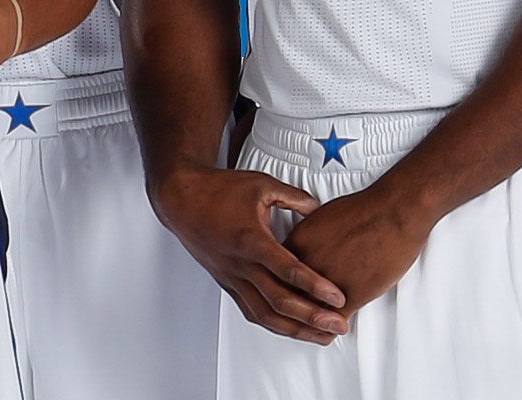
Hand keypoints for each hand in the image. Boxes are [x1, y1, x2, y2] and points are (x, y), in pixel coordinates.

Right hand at [153, 165, 348, 343]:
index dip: (316, 286)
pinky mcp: (228, 284)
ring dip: (296, 330)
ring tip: (322, 336)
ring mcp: (232, 278)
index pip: (288, 270)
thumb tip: (318, 208)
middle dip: (313, 317)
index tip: (338, 297)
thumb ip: (294, 197)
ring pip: (265, 315)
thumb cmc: (219, 190)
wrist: (182, 200)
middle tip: (339, 325)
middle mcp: (241, 265)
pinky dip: (274, 325)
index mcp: (251, 240)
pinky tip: (292, 330)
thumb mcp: (262, 185)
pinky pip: (252, 312)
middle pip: (280, 301)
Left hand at [283, 187, 435, 324]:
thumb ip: (310, 235)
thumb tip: (307, 244)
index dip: (280, 285)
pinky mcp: (351, 294)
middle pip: (287, 295)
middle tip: (293, 317)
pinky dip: (333, 326)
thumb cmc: (364, 209)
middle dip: (290, 308)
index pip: (277, 272)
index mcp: (298, 243)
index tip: (282, 292)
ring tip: (314, 329)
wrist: (392, 212)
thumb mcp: (324, 216)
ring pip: (310, 311)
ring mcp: (327, 282)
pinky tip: (334, 329)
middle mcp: (307, 264)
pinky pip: (335, 318)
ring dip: (312, 322)